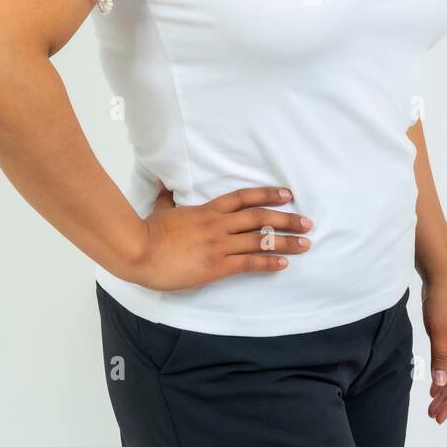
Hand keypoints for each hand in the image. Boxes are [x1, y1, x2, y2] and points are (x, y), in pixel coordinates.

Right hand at [125, 182, 312, 291]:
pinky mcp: (216, 265)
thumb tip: (162, 181)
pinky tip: (284, 263)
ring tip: (306, 243)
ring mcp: (219, 244)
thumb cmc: (148, 232)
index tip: (287, 195)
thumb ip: (166, 196)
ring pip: (259, 240)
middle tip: (307, 221)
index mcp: (207, 210)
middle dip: (286, 219)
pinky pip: (249, 263)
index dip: (267, 195)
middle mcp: (218, 224)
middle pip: (259, 218)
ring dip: (286, 241)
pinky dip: (268, 262)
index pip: (243, 198)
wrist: (139, 251)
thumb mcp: (160, 209)